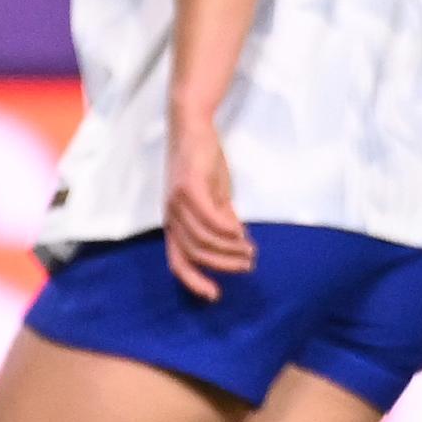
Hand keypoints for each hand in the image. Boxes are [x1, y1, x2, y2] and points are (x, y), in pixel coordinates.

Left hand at [164, 109, 255, 299]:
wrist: (194, 125)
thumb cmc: (203, 160)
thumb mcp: (215, 196)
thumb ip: (223, 218)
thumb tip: (237, 242)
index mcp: (174, 220)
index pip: (178, 260)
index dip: (194, 281)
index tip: (215, 295)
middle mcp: (171, 214)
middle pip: (194, 253)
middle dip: (222, 265)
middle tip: (247, 266)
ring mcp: (177, 201)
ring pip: (203, 238)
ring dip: (229, 249)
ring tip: (250, 251)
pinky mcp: (189, 186)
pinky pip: (209, 217)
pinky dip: (226, 229)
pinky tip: (241, 233)